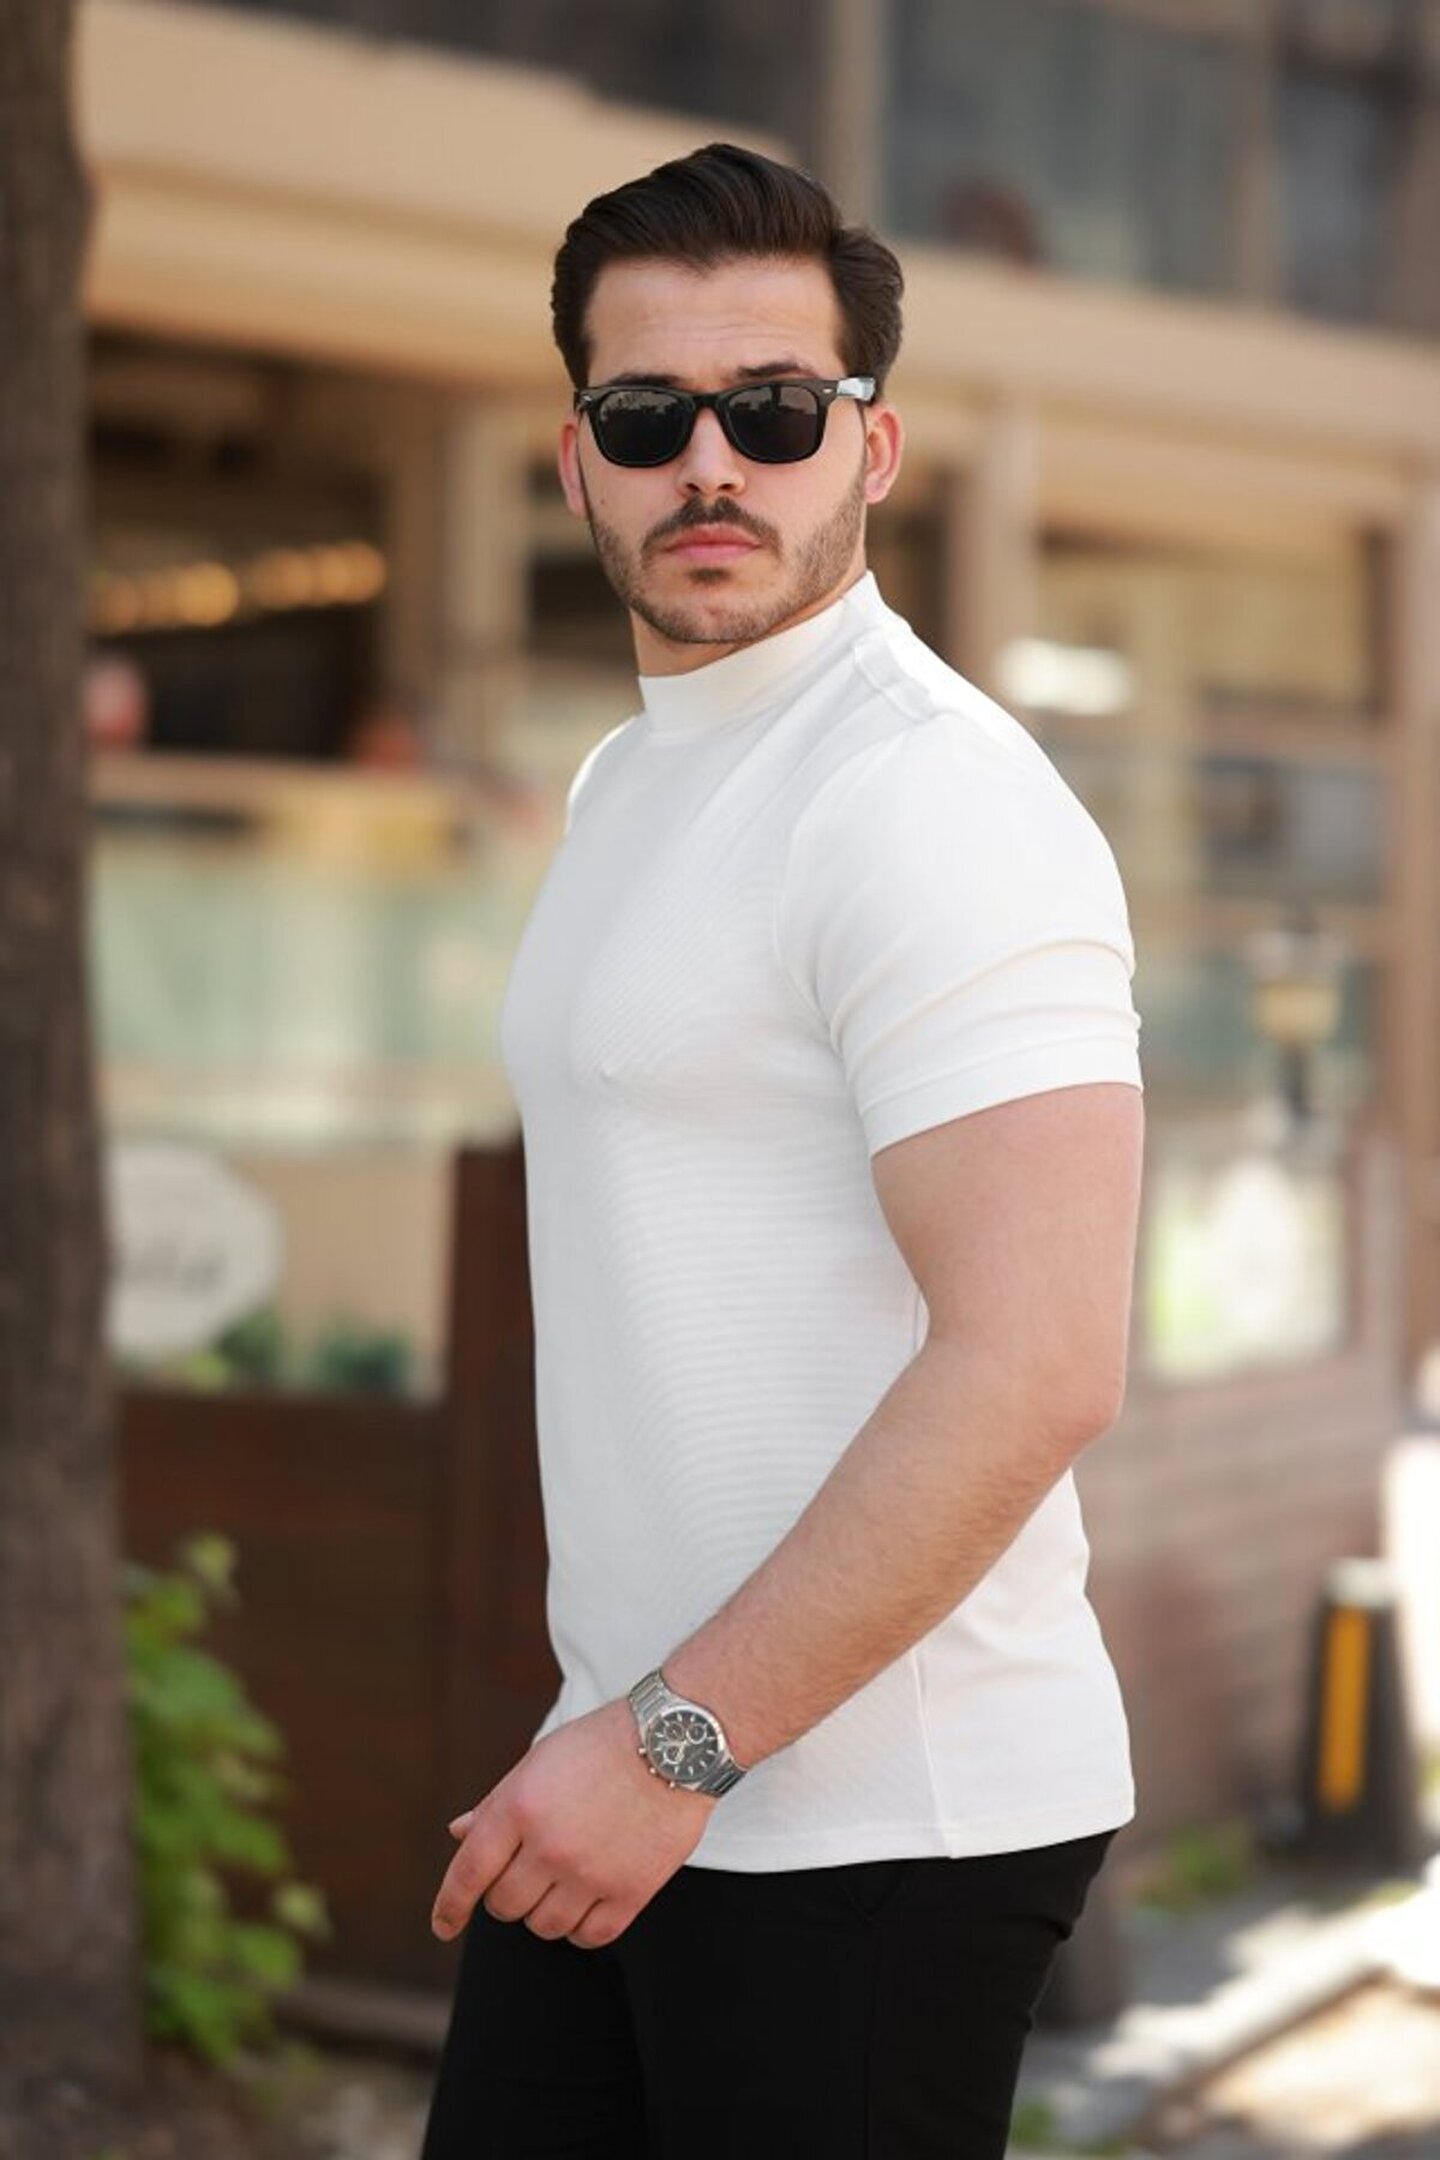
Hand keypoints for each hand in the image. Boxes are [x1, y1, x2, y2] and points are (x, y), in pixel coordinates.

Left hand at [431, 1697, 715, 1949]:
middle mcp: (550, 1845)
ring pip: (543, 1927)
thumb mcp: (539, 1762)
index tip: (443, 1926)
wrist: (675, 1744)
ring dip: (545, 1910)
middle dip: (508, 1894)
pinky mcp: (630, 1892)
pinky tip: (588, 1900)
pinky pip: (588, 1937)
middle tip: (530, 1870)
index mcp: (520, 1807)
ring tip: (564, 1879)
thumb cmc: (601, 1746)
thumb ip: (497, 1804)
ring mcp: (591, 1873)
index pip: (469, 1873)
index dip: (450, 1906)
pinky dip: (581, 1927)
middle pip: (505, 1905)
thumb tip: (458, 1834)